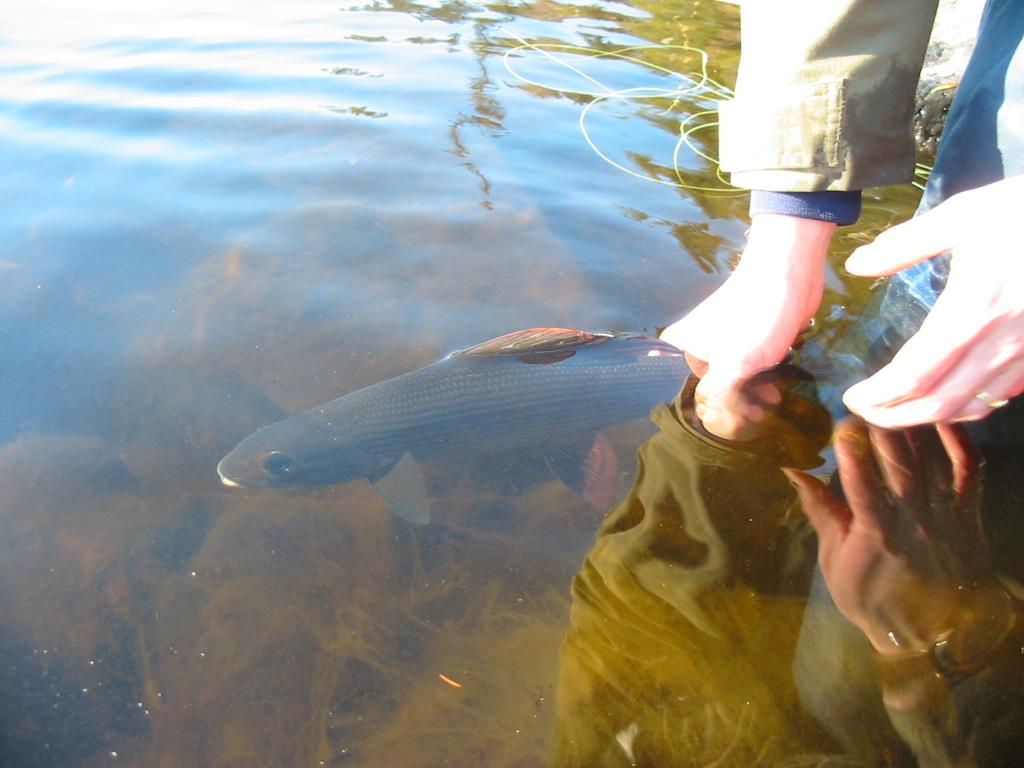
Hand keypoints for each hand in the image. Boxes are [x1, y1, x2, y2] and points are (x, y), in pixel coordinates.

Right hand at [661, 214, 833, 438]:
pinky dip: (764, 377)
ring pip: (736, 377)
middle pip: (714, 386)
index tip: (741, 421)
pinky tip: (778, 383)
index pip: (691, 391)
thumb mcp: (732, 366)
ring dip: (755, 393)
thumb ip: (718, 400)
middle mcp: (699, 342)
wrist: (789, 272)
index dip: (714, 412)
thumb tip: (716, 425)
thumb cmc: (755, 319)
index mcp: (683, 346)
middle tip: (762, 412)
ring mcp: (726, 338)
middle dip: (739, 404)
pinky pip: (752, 366)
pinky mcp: (751, 336)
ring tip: (775, 398)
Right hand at [784, 417, 987, 655]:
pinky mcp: (969, 513)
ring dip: (913, 429)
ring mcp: (946, 517)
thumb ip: (820, 510)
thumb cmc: (871, 595)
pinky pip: (969, 469)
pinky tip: (938, 417)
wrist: (929, 629)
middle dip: (881, 432)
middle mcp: (915, 524)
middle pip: (901, 469)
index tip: (840, 426)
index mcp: (877, 538)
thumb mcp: (834, 558)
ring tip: (894, 403)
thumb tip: (791, 470)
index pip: (863, 489)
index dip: (853, 456)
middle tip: (865, 405)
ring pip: (933, 463)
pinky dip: (958, 440)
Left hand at [843, 176, 1023, 425]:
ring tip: (898, 410)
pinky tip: (951, 397)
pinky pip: (1003, 394)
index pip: (914, 374)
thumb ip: (903, 244)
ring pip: (973, 406)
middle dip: (896, 416)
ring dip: (930, 417)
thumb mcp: (961, 215)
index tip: (853, 396)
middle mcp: (1001, 340)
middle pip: (939, 403)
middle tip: (867, 412)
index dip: (879, 395)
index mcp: (971, 309)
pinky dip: (969, 405)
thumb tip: (857, 265)